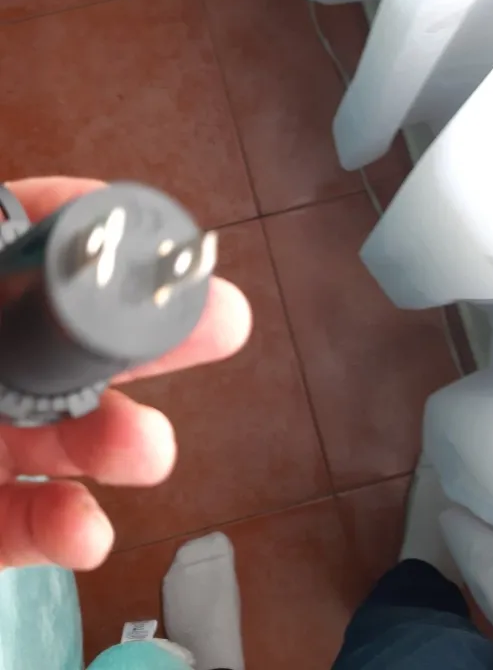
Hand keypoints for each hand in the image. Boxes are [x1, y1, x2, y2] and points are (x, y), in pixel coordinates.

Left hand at [0, 178, 250, 570]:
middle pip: (80, 340)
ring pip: (69, 436)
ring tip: (148, 450)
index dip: (83, 222)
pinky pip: (25, 525)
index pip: (30, 243)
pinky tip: (87, 530)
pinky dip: (65, 529)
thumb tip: (5, 208)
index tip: (140, 230)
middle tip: (225, 320)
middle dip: (158, 334)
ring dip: (123, 441)